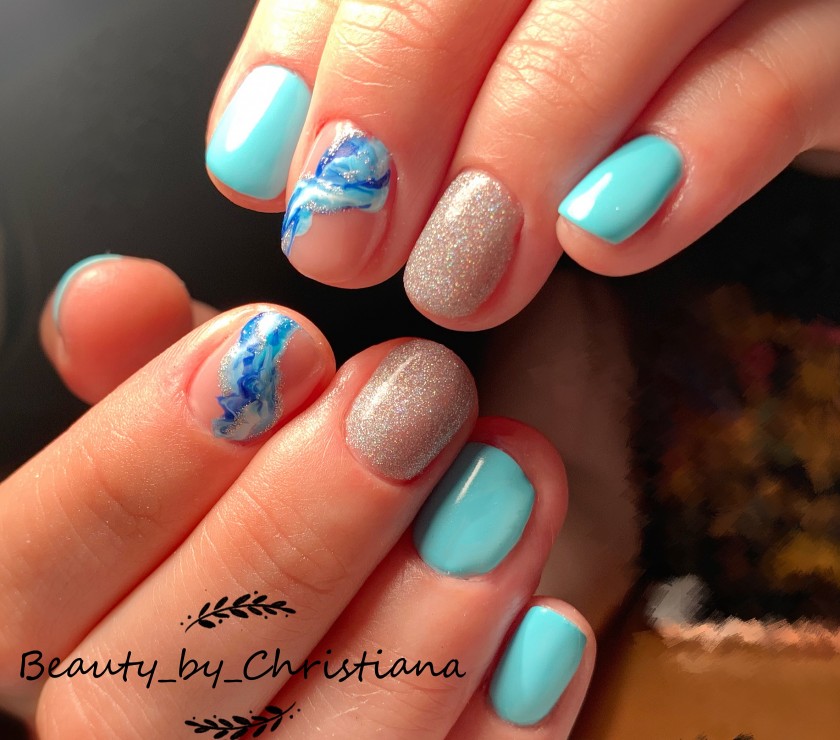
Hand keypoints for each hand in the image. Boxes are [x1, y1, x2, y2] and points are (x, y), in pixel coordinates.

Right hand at [1, 255, 595, 736]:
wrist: (370, 576)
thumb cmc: (281, 491)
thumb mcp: (212, 420)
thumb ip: (156, 373)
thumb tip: (112, 290)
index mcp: (55, 637)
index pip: (22, 581)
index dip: (137, 463)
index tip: (280, 345)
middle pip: (138, 702)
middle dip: (290, 534)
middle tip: (415, 397)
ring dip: (416, 630)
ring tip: (508, 484)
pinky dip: (495, 734)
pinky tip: (548, 628)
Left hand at [203, 0, 839, 330]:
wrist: (780, 41)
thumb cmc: (623, 61)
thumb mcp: (479, 50)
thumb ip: (364, 66)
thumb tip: (259, 153)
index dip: (314, 54)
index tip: (266, 173)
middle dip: (396, 95)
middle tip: (346, 239)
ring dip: (525, 139)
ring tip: (461, 274)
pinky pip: (791, 71)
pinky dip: (694, 150)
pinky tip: (606, 236)